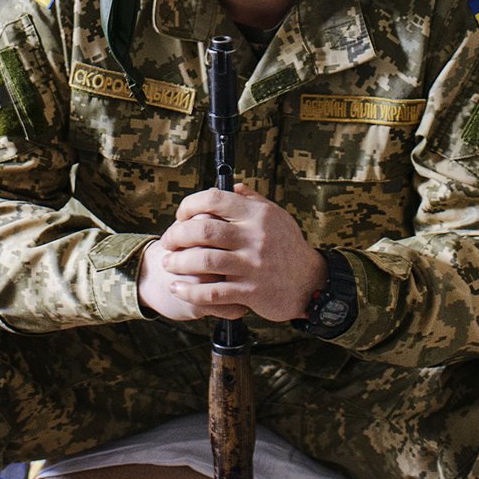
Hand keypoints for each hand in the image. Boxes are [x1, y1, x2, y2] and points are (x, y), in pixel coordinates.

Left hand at [138, 184, 327, 323]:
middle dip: (177, 235)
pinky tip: (179, 289)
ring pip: (204, 261)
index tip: (180, 215)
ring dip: (179, 263)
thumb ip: (253, 200)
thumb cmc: (288, 247)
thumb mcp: (277, 217)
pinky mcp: (251, 292)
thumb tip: (233, 186)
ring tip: (169, 264)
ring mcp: (252, 265)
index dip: (190, 204)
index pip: (215, 199)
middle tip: (167, 241)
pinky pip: (213, 293)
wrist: (310, 282)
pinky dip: (191, 291)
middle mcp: (254, 237)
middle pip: (203, 231)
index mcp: (257, 215)